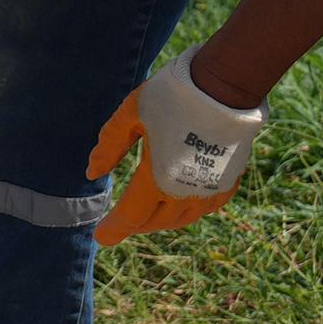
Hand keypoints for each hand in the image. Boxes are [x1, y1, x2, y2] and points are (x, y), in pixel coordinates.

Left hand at [87, 51, 265, 245]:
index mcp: (157, 178)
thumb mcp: (130, 113)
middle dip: (135, 224)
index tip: (102, 237)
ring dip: (160, 220)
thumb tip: (93, 172)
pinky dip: (188, 211)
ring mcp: (210, 190)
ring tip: (147, 215)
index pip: (130, 217)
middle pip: (154, 221)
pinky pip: (205, 208)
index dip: (114, 229)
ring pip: (181, 218)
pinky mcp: (229, 181)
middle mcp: (185, 192)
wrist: (227, 85)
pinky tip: (181, 204)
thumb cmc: (173, 95)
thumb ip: (110, 145)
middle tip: (121, 223)